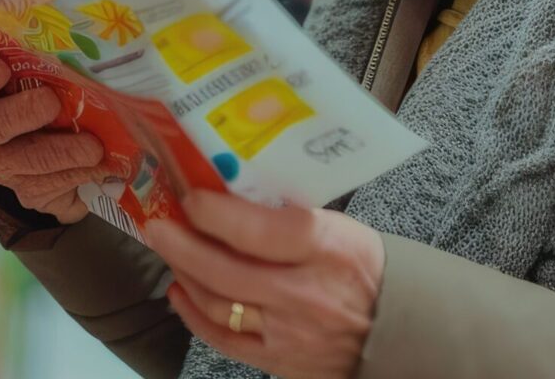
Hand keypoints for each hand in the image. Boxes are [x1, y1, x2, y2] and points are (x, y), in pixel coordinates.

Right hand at [0, 57, 110, 223]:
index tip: (1, 69)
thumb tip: (79, 53)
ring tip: (93, 146)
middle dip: (23, 113)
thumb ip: (44, 66)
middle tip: (52, 102)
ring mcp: (1, 166)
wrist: (62, 157)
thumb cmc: (48, 98)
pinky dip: (82, 172)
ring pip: (27, 160)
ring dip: (64, 151)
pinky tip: (103, 164)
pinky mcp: (28, 192)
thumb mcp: (42, 78)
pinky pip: (53, 184)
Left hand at [147, 191, 383, 378]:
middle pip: (226, 270)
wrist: (396, 329)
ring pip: (218, 304)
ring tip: (170, 251)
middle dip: (182, 244)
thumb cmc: (365, 268)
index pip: (258, 230)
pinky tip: (181, 293)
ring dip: (186, 274)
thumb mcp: (339, 228)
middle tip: (158, 224)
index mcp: (325, 248)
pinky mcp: (279, 359)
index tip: (190, 197)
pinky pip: (225, 339)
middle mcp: (303, 292)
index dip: (215, 213)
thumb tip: (233, 195)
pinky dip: (195, 316)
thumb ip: (289, 216)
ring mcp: (288, 331)